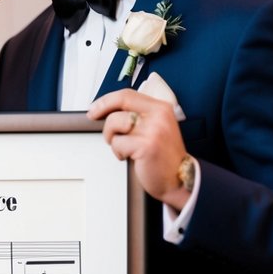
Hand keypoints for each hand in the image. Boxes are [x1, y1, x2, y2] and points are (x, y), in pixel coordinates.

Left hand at [88, 88, 188, 209]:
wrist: (178, 179)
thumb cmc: (163, 156)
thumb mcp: (155, 128)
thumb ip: (138, 116)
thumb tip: (107, 109)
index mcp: (161, 108)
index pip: (127, 94)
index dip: (106, 100)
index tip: (94, 107)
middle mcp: (159, 115)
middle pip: (119, 104)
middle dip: (103, 113)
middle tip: (95, 120)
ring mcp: (153, 130)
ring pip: (115, 123)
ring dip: (112, 137)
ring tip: (123, 147)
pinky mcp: (146, 145)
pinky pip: (117, 143)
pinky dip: (118, 152)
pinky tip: (128, 157)